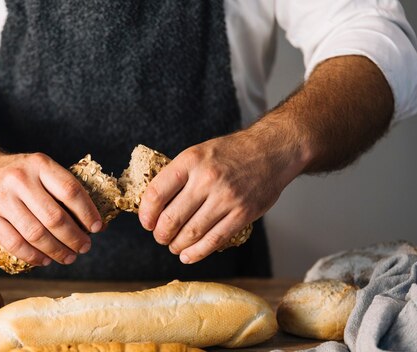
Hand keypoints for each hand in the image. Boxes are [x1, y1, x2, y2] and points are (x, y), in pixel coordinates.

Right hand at [0, 152, 102, 266]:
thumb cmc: (16, 174)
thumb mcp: (38, 169)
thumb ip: (61, 190)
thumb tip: (94, 223)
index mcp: (39, 164)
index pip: (70, 190)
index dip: (87, 213)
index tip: (97, 228)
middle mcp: (20, 179)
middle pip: (55, 217)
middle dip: (74, 237)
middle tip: (84, 247)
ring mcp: (2, 199)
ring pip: (36, 234)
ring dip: (57, 250)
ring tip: (69, 257)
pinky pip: (15, 244)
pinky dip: (34, 256)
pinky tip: (45, 259)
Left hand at [138, 127, 307, 263]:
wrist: (271, 150)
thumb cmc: (231, 153)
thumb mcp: (198, 153)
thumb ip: (178, 176)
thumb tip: (153, 205)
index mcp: (190, 161)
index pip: (157, 193)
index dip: (146, 214)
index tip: (146, 223)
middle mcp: (206, 179)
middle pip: (171, 218)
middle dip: (161, 234)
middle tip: (160, 237)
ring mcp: (226, 198)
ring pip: (191, 233)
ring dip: (177, 245)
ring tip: (174, 246)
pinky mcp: (242, 213)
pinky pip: (214, 240)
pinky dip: (197, 252)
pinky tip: (188, 255)